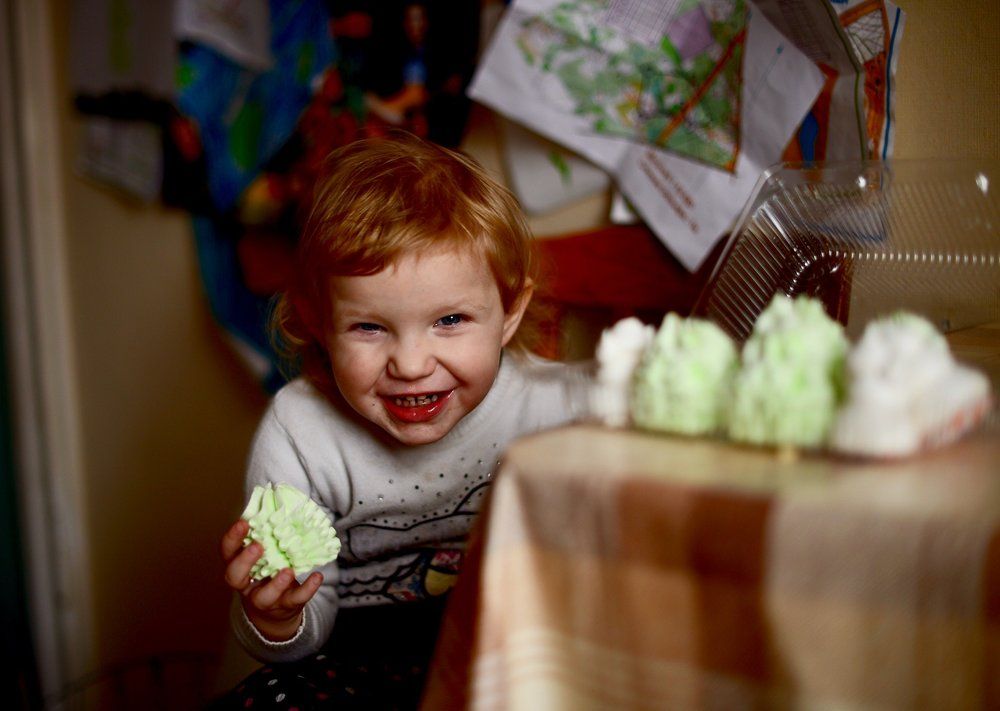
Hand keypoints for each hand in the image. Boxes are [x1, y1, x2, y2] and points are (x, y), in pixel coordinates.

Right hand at [220, 519, 323, 641]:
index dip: (232, 538)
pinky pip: (294, 600)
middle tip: (258, 546)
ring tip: (288, 570)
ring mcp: (263, 598)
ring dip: (275, 584)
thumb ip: (269, 537)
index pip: (228, 551)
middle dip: (245, 561)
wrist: (275, 611)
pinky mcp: (284, 607)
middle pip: (234, 576)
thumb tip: (282, 505)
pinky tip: (317, 576)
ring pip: (263, 596)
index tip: (243, 523)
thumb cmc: (269, 571)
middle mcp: (246, 584)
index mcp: (238, 565)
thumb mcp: (265, 554)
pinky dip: (307, 588)